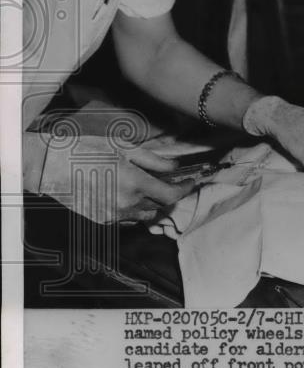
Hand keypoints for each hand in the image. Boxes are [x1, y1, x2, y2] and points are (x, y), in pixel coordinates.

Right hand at [35, 135, 197, 223]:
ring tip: (143, 186)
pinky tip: (124, 194)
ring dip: (150, 203)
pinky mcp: (101, 220)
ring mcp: (113, 215)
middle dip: (167, 193)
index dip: (184, 189)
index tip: (190, 182)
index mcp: (135, 183)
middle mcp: (127, 203)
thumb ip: (154, 160)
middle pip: (160, 205)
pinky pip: (127, 219)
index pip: (171, 195)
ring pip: (144, 214)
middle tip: (166, 180)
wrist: (50, 166)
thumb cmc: (87, 150)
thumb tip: (175, 166)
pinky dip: (132, 209)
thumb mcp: (124, 147)